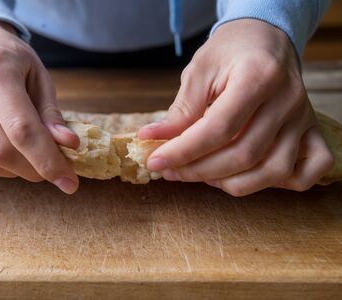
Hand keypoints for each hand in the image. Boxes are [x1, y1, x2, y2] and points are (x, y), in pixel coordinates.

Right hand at [0, 22, 79, 193]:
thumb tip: (69, 145)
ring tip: (19, 158)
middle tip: (46, 169)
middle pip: (0, 151)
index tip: (69, 183)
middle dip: (32, 170)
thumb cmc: (14, 66)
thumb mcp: (41, 81)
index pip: (23, 130)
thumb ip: (52, 115)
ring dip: (6, 172)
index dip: (48, 162)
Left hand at [139, 19, 333, 195]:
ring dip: (230, 183)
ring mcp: (303, 119)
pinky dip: (280, 184)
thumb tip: (153, 139)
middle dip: (199, 170)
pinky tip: (248, 176)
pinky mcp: (311, 131)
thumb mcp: (199, 71)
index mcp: (258, 76)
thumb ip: (181, 109)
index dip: (183, 151)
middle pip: (244, 155)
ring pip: (273, 171)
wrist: (265, 39)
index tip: (155, 161)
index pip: (218, 128)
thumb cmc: (230, 52)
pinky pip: (309, 172)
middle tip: (171, 171)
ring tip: (200, 175)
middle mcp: (287, 101)